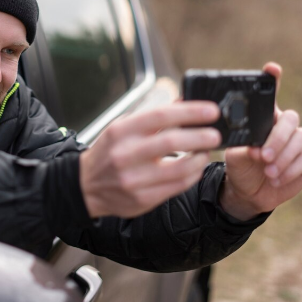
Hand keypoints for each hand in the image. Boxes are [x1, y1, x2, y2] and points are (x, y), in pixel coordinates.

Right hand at [80, 101, 220, 217]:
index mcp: (121, 131)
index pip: (160, 116)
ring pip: (179, 168)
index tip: (211, 110)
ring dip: (200, 158)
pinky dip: (192, 175)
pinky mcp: (142, 199)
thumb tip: (184, 102)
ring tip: (206, 151)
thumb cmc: (109, 151)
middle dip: (200, 136)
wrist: (86, 186)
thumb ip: (152, 117)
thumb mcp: (123, 128)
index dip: (190, 112)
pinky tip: (196, 167)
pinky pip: (177, 186)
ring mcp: (133, 179)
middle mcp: (125, 155)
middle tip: (216, 134)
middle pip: (172, 142)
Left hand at [220, 62, 301, 219]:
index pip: (270, 94)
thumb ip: (244, 146)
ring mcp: (298, 141)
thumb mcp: (234, 153)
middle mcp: (284, 125)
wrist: (248, 191)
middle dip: (277, 138)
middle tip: (262, 156)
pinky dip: (291, 169)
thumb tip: (255, 147)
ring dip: (283, 156)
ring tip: (267, 171)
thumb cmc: (240, 166)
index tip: (272, 68)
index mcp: (264, 117)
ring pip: (300, 138)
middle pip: (291, 118)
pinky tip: (276, 178)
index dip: (273, 79)